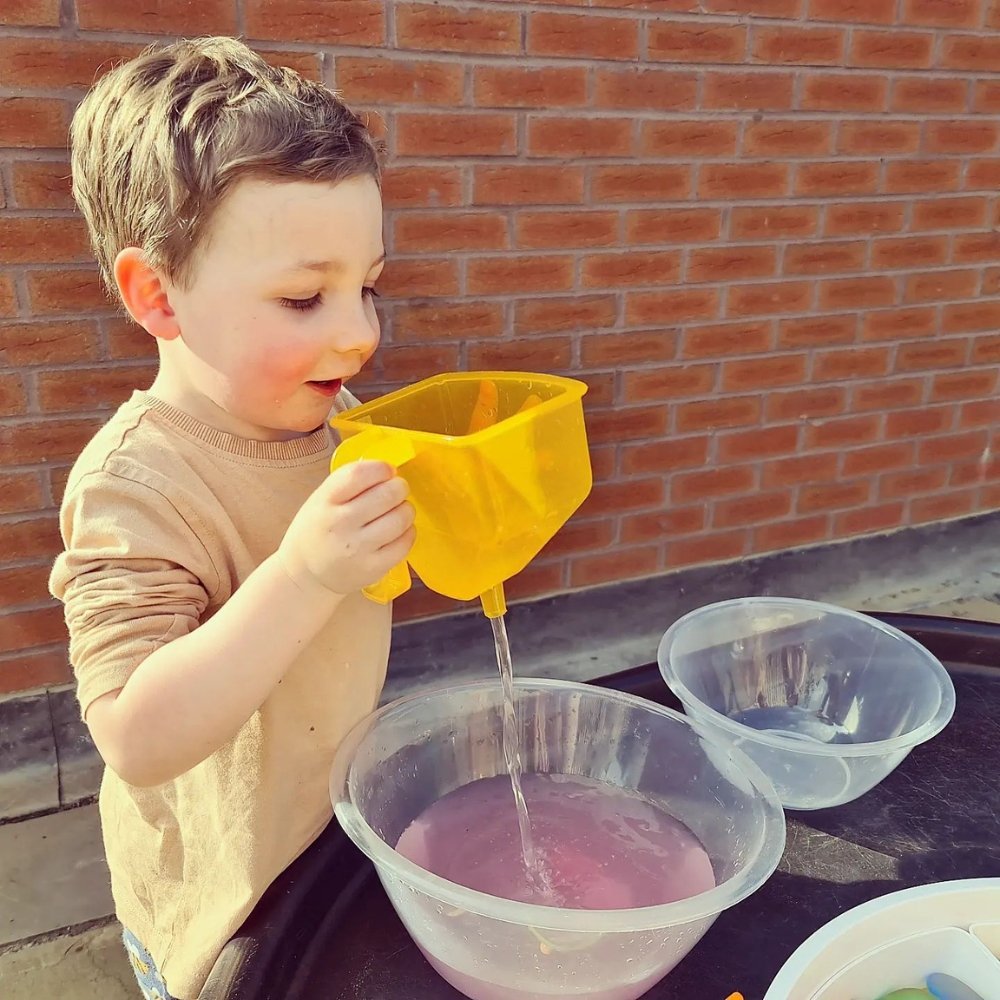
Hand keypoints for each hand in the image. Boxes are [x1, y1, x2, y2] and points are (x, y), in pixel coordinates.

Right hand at [279, 461, 414, 595]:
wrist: (306, 574)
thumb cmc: (319, 528)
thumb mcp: (321, 499)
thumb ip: (351, 483)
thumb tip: (389, 470)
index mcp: (325, 501)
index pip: (359, 474)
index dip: (381, 468)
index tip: (387, 470)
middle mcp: (340, 524)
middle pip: (387, 494)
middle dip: (399, 487)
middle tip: (397, 490)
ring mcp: (357, 548)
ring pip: (401, 518)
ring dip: (406, 509)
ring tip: (398, 511)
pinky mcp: (373, 568)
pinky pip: (405, 543)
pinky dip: (408, 532)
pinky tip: (399, 531)